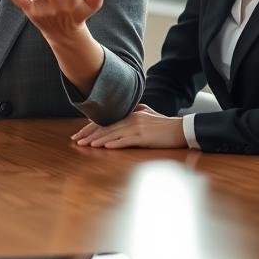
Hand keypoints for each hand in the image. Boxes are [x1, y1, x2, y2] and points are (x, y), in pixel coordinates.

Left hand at [70, 104, 186, 148]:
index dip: (91, 128)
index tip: (80, 134)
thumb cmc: (165, 124)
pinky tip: (104, 146)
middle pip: (106, 127)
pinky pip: (126, 140)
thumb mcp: (148, 114)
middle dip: (89, 134)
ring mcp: (137, 127)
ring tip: (86, 144)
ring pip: (112, 134)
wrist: (181, 129)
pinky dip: (114, 143)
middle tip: (76, 140)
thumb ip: (135, 112)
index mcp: (129, 114)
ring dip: (97, 140)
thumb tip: (127, 111)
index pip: (106, 121)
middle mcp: (130, 119)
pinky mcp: (144, 137)